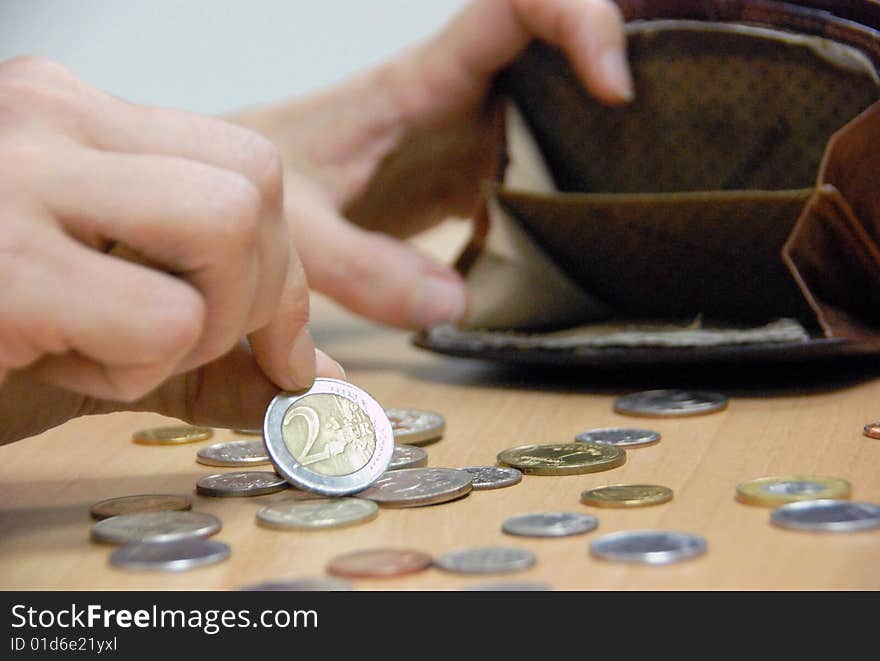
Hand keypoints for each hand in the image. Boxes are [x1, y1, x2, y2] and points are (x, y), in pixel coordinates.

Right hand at [0, 57, 342, 443]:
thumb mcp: (105, 329)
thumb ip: (214, 351)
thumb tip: (317, 379)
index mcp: (75, 116)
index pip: (252, 169)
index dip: (284, 271)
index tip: (274, 345)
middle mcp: (47, 115)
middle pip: (256, 189)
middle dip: (256, 297)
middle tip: (183, 342)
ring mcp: (18, 174)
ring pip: (227, 229)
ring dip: (199, 326)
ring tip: (110, 346)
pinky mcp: (2, 263)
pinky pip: (164, 321)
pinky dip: (131, 370)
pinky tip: (53, 362)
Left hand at [234, 0, 630, 328]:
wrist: (235, 192)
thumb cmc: (254, 184)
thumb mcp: (296, 228)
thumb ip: (362, 267)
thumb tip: (455, 303)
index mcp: (418, 84)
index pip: (514, 8)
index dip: (578, 20)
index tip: (614, 85)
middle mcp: (455, 103)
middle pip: (560, 56)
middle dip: (621, 76)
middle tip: (673, 138)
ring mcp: (466, 143)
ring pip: (558, 117)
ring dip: (604, 145)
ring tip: (651, 190)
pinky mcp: (465, 184)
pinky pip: (534, 176)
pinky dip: (568, 201)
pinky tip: (588, 243)